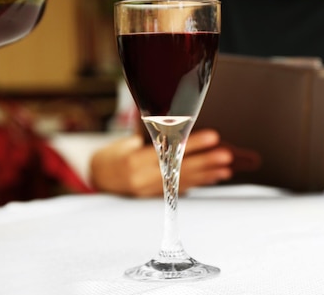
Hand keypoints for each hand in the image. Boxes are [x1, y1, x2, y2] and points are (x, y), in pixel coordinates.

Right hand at [90, 129, 232, 196]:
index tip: (213, 137)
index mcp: (134, 160)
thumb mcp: (124, 142)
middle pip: (180, 169)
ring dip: (206, 176)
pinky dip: (196, 183)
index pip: (169, 151)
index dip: (192, 144)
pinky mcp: (153, 198)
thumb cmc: (113, 154)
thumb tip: (175, 124)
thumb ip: (147, 137)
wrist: (97, 178)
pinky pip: (178, 190)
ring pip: (182, 182)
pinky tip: (212, 178)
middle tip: (226, 156)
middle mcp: (142, 178)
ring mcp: (148, 191)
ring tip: (226, 169)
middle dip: (205, 162)